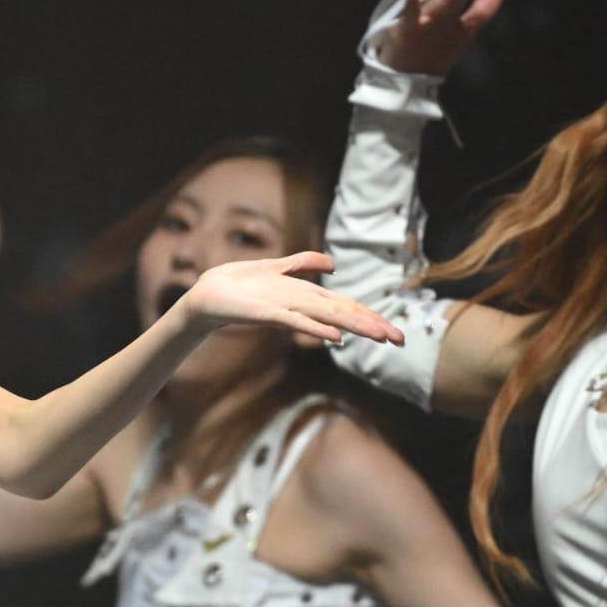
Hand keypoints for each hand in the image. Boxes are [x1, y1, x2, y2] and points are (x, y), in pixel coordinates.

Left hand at [178, 252, 402, 346]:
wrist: (206, 294)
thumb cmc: (239, 285)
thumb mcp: (276, 267)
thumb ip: (304, 264)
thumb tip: (334, 264)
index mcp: (305, 297)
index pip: (346, 307)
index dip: (372, 318)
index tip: (397, 334)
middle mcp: (299, 306)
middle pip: (343, 315)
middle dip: (372, 326)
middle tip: (401, 341)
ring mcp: (284, 311)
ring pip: (325, 319)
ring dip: (353, 327)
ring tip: (379, 337)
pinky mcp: (265, 314)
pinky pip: (293, 322)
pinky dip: (314, 328)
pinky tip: (334, 337)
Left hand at [380, 0, 506, 76]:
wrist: (399, 86)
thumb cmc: (424, 57)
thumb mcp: (449, 41)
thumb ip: (459, 14)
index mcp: (460, 31)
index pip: (481, 12)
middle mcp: (447, 27)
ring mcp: (427, 28)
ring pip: (446, 0)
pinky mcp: (406, 31)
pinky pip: (409, 15)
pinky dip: (411, 3)